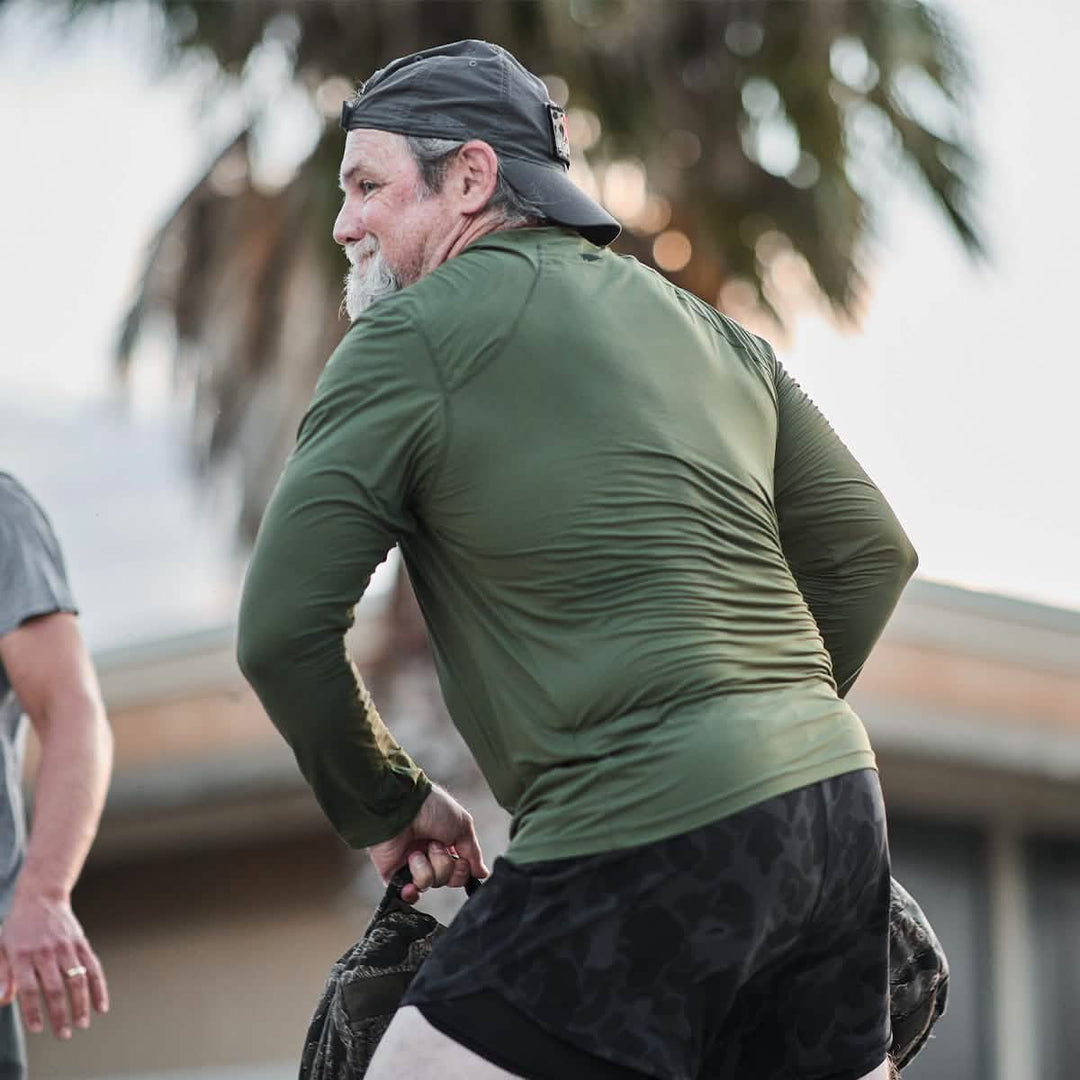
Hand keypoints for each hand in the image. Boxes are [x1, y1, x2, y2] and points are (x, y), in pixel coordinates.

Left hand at [0, 891, 107, 1038]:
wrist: (42, 897)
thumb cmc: (18, 928)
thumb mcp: (1, 948)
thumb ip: (2, 975)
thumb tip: (3, 1001)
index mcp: (23, 955)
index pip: (29, 988)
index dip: (33, 1010)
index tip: (37, 1029)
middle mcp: (47, 951)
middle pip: (55, 988)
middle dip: (60, 1014)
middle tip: (63, 1034)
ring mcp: (67, 947)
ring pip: (77, 979)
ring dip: (81, 1004)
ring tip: (82, 1024)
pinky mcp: (82, 943)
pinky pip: (93, 967)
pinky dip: (99, 987)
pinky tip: (101, 1005)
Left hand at [368, 785, 489, 903]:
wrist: (401, 807)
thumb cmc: (431, 808)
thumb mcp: (462, 825)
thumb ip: (472, 852)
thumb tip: (481, 873)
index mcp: (446, 843)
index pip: (460, 870)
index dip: (462, 870)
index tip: (460, 859)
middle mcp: (429, 854)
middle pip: (446, 879)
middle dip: (443, 865)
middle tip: (435, 846)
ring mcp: (411, 864)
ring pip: (428, 884)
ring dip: (425, 867)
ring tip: (416, 851)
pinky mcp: (393, 872)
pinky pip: (406, 893)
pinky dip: (410, 892)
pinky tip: (410, 885)